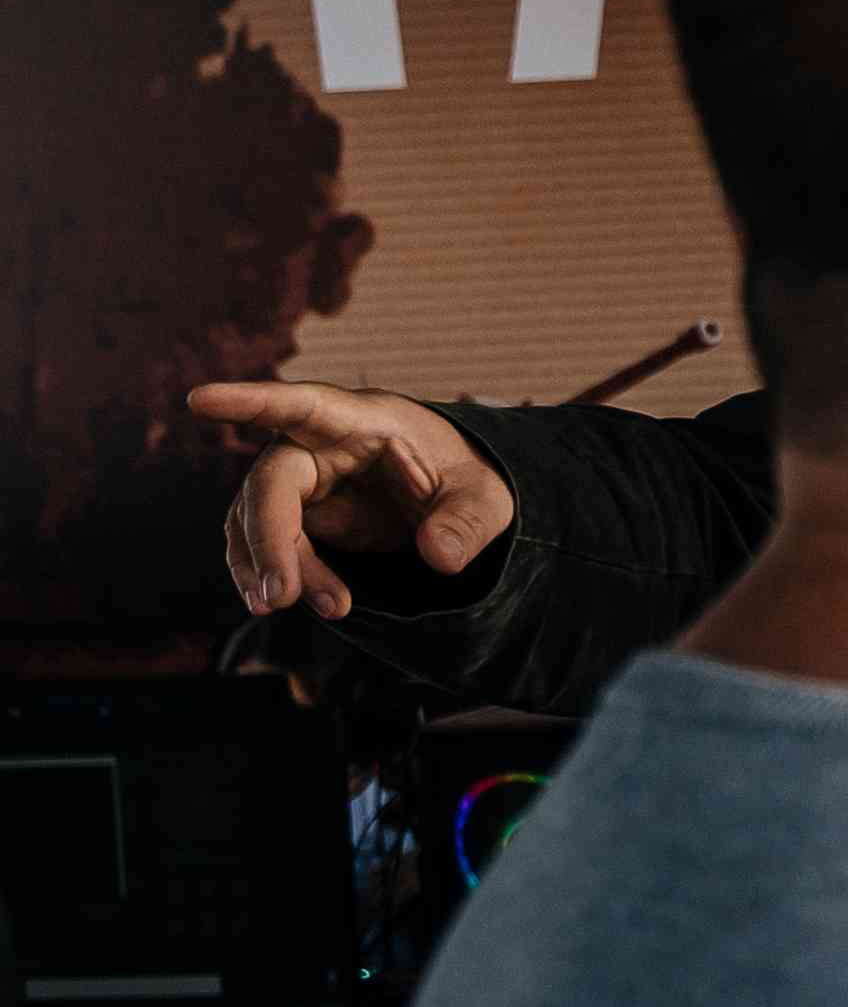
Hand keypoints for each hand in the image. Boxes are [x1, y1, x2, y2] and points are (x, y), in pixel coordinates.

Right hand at [185, 381, 517, 620]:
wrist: (452, 500)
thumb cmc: (466, 480)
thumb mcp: (488, 498)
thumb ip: (468, 523)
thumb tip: (442, 557)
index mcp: (363, 420)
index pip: (301, 404)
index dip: (250, 401)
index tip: (199, 398)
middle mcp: (317, 445)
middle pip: (271, 484)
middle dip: (271, 541)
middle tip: (284, 596)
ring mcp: (301, 481)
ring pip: (257, 519)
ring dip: (271, 565)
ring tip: (306, 607)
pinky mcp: (296, 516)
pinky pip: (262, 541)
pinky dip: (265, 571)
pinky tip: (274, 601)